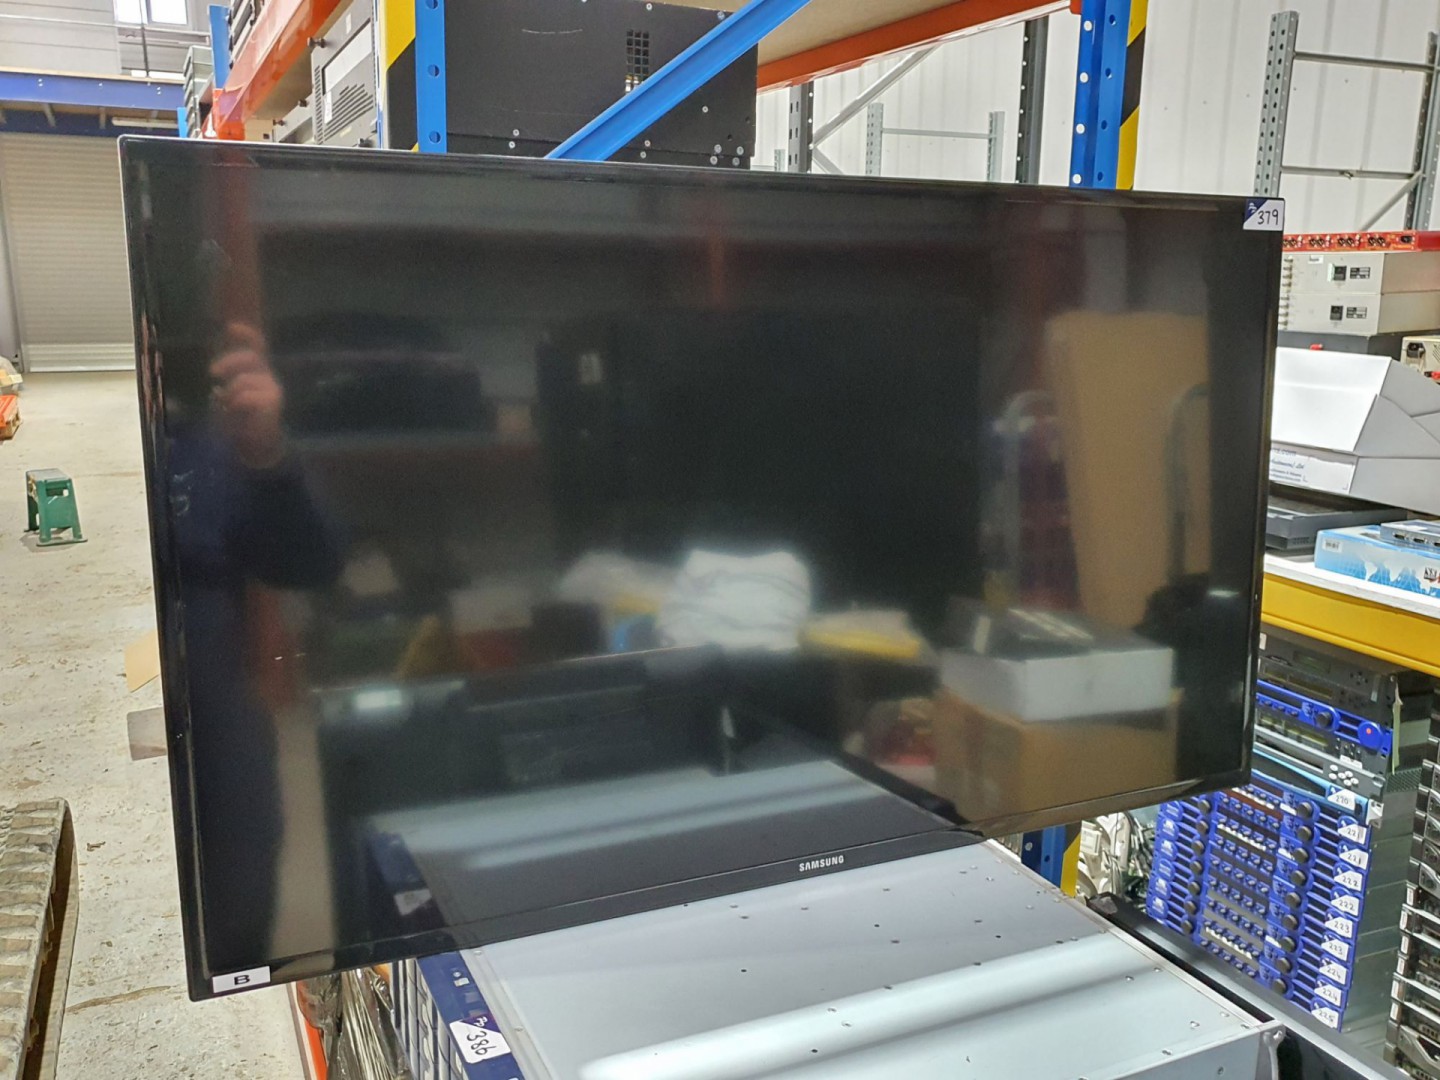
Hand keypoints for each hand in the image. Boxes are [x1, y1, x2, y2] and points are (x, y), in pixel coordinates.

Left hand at [211, 323, 285, 468]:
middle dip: (229, 361)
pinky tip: (235, 411)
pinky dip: (236, 403)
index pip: (256, 347)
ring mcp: (272, 389)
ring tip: (228, 407)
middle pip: (250, 357)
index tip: (230, 327)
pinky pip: (246, 395)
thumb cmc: (240, 423)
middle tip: (213, 374)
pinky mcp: (272, 402)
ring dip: (230, 393)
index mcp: (256, 373)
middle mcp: (267, 377)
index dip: (245, 335)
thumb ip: (224, 387)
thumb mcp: (227, 401)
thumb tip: (216, 386)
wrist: (257, 447)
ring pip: (243, 380)